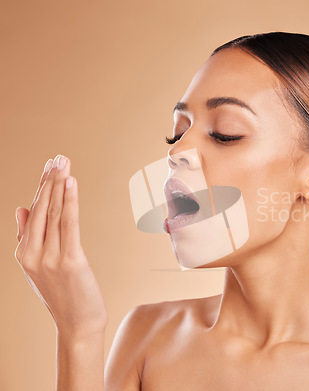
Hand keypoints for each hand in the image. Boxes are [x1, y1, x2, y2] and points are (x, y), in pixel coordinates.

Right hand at [14, 155, 107, 338]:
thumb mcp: (38, 266)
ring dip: (59, 185)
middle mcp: (32, 253)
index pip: (34, 211)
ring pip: (54, 213)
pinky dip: (69, 202)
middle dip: (50, 179)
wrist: (77, 325)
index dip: (43, 186)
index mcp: (23, 252)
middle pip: (42, 208)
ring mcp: (49, 257)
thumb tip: (21, 208)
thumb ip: (27, 236)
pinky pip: (68, 224)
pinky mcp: (70, 260)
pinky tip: (71, 183)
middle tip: (58, 156)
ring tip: (63, 162)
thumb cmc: (63, 294)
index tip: (50, 165)